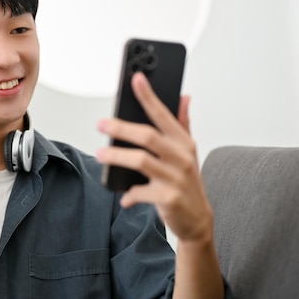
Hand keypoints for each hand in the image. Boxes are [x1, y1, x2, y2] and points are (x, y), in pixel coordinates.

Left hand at [97, 72, 212, 243]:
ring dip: (117, 156)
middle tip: (101, 124)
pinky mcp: (168, 198)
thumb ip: (183, 124)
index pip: (164, 114)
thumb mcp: (188, 151)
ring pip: (141, 160)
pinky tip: (123, 195)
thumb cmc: (187, 181)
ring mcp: (176, 178)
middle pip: (147, 136)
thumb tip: (184, 97)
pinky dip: (129, 193)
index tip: (136, 79)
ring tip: (101, 154)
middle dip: (121, 128)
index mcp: (184, 142)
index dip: (149, 96)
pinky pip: (141, 191)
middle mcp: (181, 157)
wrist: (198, 219)